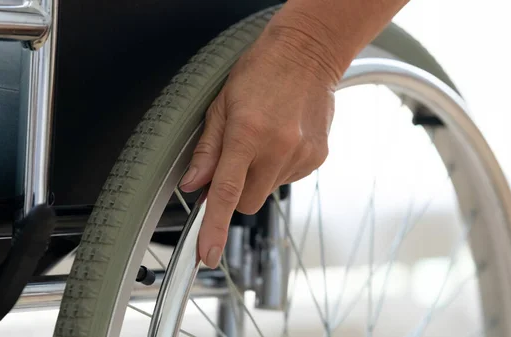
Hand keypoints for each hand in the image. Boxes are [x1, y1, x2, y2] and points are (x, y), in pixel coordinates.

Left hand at [179, 29, 337, 268]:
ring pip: (269, 191)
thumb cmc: (260, 72)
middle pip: (247, 202)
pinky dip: (279, 168)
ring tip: (265, 138)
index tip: (206, 254)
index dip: (213, 228)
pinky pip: (288, 179)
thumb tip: (193, 184)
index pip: (226, 193)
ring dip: (259, 175)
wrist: (308, 54)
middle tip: (236, 160)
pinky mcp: (317, 157)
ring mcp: (302, 155)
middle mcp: (278, 148)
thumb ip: (207, 149)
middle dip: (236, 192)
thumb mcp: (221, 104)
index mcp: (247, 133)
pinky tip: (282, 139)